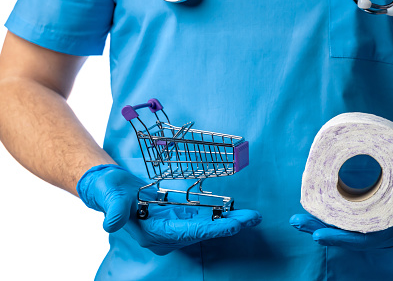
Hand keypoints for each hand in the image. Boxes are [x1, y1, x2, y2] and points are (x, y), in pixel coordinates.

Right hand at [77, 164, 261, 254]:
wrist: (109, 188)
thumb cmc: (109, 191)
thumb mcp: (111, 196)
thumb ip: (115, 209)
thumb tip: (112, 224)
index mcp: (153, 233)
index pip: (189, 233)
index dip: (213, 229)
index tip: (234, 225)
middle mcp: (166, 235)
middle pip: (203, 232)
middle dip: (229, 226)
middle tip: (253, 218)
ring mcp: (172, 227)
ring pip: (205, 226)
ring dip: (228, 221)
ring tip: (251, 216)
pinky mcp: (176, 217)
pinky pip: (201, 219)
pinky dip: (218, 216)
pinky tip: (233, 212)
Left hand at [290, 181, 392, 249]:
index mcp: (389, 234)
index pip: (361, 241)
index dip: (340, 239)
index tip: (319, 236)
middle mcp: (375, 232)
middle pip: (343, 234)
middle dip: (319, 230)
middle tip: (295, 222)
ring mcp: (368, 224)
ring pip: (338, 226)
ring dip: (316, 222)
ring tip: (294, 219)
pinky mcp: (363, 214)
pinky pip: (340, 217)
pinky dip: (323, 213)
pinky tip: (307, 207)